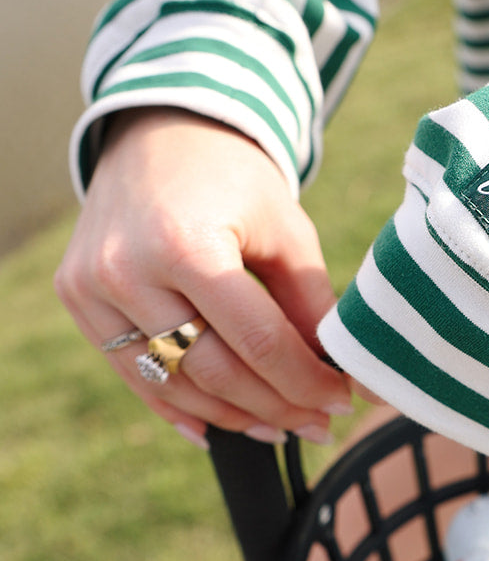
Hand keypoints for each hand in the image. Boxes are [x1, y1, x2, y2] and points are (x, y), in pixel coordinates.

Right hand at [55, 107, 378, 444]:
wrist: (158, 131)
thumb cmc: (234, 178)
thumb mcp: (286, 229)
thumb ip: (310, 302)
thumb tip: (335, 374)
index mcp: (186, 243)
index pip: (257, 341)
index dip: (305, 381)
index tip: (341, 401)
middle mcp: (127, 268)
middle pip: (213, 371)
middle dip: (275, 406)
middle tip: (319, 424)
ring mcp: (92, 286)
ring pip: (171, 383)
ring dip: (231, 416)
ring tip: (278, 428)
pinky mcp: (76, 296)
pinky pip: (131, 372)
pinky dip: (177, 406)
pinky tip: (219, 429)